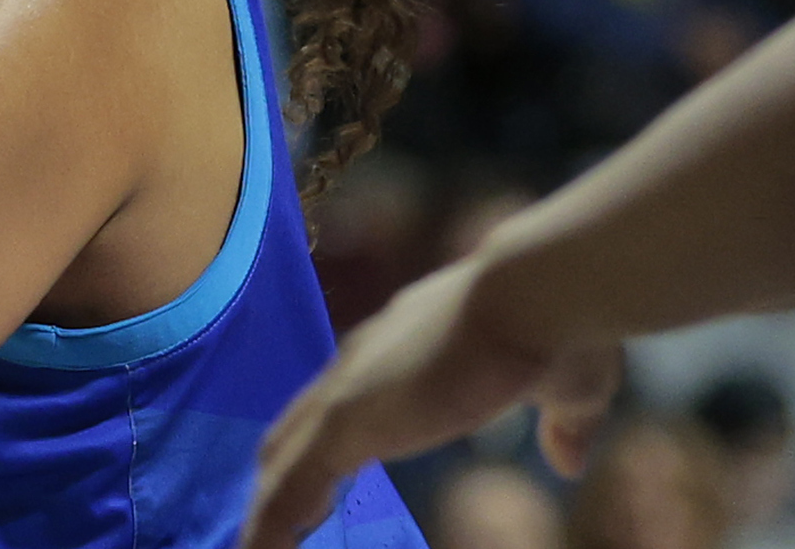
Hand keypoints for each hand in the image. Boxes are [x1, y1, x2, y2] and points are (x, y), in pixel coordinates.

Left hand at [242, 260, 623, 548]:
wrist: (532, 295)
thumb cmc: (553, 332)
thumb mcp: (566, 389)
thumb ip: (561, 424)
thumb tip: (566, 462)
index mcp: (399, 354)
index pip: (341, 404)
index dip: (324, 443)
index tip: (318, 478)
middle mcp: (359, 367)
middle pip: (295, 429)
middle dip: (280, 475)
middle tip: (274, 519)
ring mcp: (346, 393)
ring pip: (284, 459)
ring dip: (267, 507)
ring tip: (252, 547)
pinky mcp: (346, 420)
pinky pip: (291, 485)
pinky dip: (270, 522)